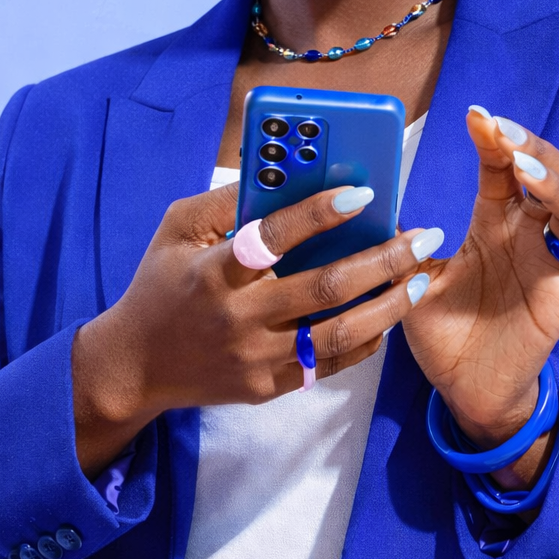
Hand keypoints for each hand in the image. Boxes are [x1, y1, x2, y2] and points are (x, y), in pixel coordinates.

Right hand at [71, 183, 434, 475]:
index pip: (273, 239)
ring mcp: (255, 358)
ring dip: (388, 304)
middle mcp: (238, 318)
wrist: (135, 366)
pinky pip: (329, 364)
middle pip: (323, 289)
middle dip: (382, 260)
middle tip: (423, 236)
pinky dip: (366, 340)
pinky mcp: (267, 386)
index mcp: (213, 273)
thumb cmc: (161, 283)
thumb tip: (280, 172)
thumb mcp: (177, 229)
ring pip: (338, 334)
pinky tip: (390, 312)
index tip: (362, 194)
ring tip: (420, 277)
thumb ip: (225, 201)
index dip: (319, 214)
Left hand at [402, 109, 558, 487]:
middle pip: (548, 178)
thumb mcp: (412, 284)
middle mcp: (527, 236)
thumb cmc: (444, 329)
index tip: (477, 115)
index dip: (493, 140)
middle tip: (504, 135)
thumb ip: (403, 250)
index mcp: (492, 222)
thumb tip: (378, 215)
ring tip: (529, 174)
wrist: (462, 389)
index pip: (500, 170)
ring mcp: (550, 269)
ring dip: (558, 190)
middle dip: (532, 151)